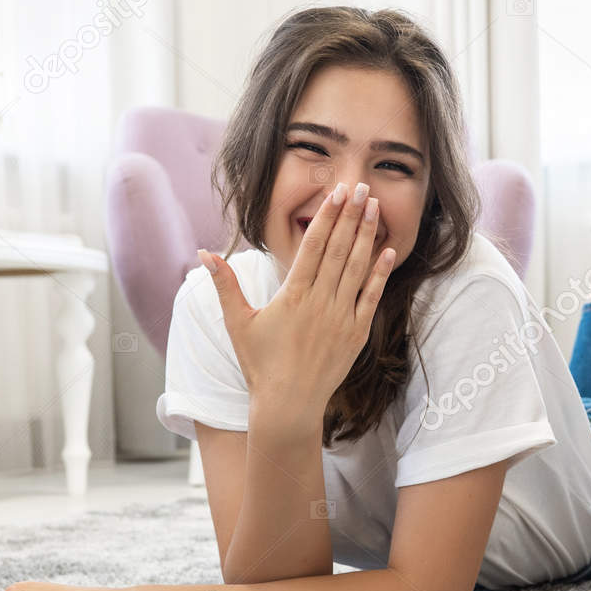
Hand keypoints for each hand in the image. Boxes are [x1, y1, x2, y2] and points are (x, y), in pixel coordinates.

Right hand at [199, 181, 396, 418]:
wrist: (288, 405)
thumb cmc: (260, 364)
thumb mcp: (237, 322)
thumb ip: (224, 285)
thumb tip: (203, 254)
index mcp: (293, 295)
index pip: (313, 246)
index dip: (326, 216)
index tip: (337, 192)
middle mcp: (320, 302)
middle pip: (338, 250)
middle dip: (350, 215)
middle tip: (362, 186)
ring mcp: (341, 318)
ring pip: (357, 268)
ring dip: (366, 236)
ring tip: (374, 207)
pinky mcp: (356, 334)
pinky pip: (371, 298)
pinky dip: (379, 274)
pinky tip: (387, 251)